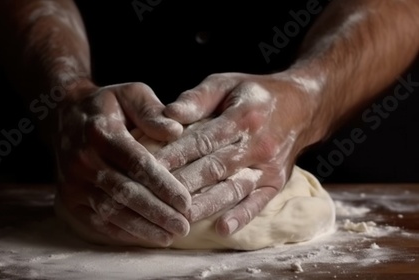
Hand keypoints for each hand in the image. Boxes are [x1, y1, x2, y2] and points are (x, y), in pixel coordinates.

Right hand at [54, 80, 191, 246]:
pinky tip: (145, 236)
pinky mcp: (68, 198)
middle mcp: (82, 159)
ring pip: (110, 211)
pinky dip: (122, 232)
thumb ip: (152, 111)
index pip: (136, 163)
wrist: (65, 115)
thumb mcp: (131, 94)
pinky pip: (96, 221)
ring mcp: (72, 181)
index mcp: (100, 131)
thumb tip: (175, 131)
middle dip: (156, 212)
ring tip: (170, 236)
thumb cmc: (108, 105)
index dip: (162, 185)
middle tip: (183, 225)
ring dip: (141, 227)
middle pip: (124, 192)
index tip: (185, 201)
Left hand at [155, 72, 319, 236]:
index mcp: (243, 116)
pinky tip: (222, 229)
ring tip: (179, 218)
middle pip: (215, 167)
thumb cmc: (253, 94)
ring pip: (233, 188)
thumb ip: (197, 98)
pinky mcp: (277, 182)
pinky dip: (242, 217)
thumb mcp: (225, 83)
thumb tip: (168, 113)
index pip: (203, 139)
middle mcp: (258, 144)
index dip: (175, 154)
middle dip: (183, 184)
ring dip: (206, 205)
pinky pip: (259, 203)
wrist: (302, 106)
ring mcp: (270, 166)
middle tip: (154, 198)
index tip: (148, 167)